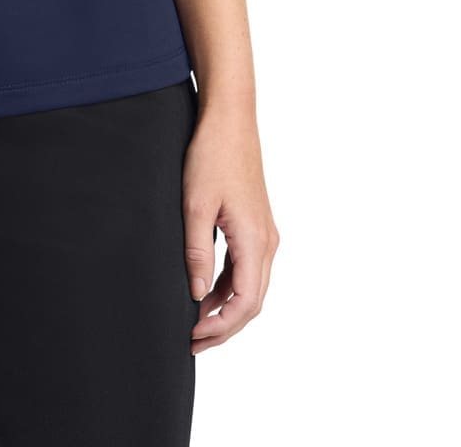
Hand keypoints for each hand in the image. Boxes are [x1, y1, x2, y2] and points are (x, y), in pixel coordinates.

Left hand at [183, 100, 279, 352]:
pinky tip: (206, 291)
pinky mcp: (256, 225)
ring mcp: (265, 234)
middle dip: (224, 326)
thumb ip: (197, 251)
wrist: (230, 119)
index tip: (194, 337)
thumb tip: (197, 295)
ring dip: (226, 308)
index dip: (220, 327)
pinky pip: (247, 267)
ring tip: (196, 323)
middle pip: (252, 302)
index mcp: (255, 241)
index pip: (245, 303)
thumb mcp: (195, 204)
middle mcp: (267, 243)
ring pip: (251, 287)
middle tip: (192, 342)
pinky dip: (229, 286)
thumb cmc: (212, 155)